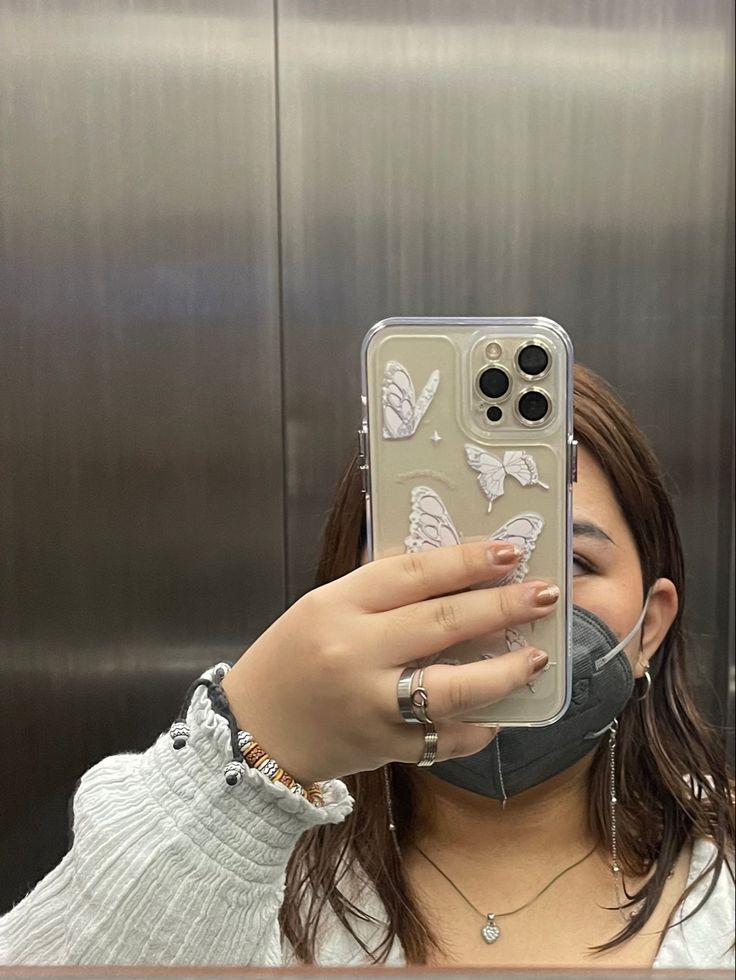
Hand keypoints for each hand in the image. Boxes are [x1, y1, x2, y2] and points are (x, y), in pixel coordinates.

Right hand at [221, 541, 557, 784]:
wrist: (253, 731)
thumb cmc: (291, 657)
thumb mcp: (324, 606)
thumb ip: (379, 590)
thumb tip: (452, 570)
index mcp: (337, 605)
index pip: (414, 574)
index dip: (466, 560)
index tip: (509, 552)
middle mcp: (354, 652)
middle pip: (442, 623)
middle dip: (501, 606)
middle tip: (545, 594)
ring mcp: (369, 704)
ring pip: (450, 687)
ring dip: (503, 671)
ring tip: (536, 656)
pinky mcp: (381, 747)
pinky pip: (442, 738)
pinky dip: (475, 727)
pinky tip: (498, 713)